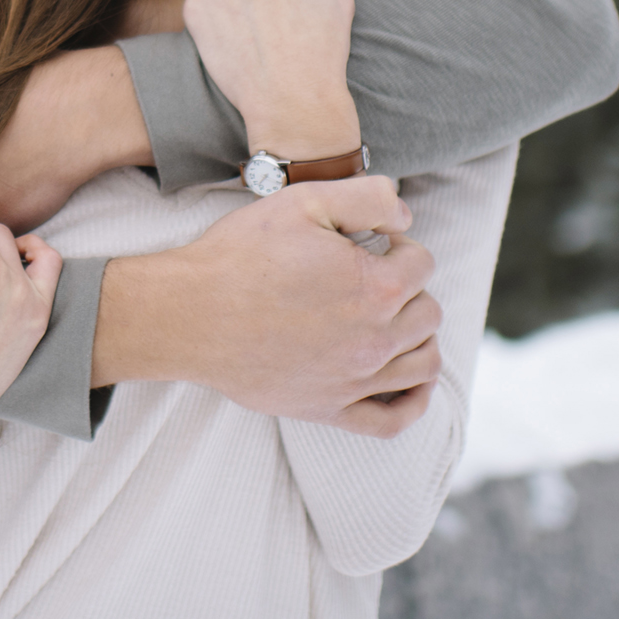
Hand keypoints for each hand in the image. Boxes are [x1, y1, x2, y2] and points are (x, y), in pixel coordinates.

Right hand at [95, 174, 440, 436]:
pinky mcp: (328, 409)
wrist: (189, 314)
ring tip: (394, 319)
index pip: (422, 263)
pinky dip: (414, 402)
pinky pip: (392, 421)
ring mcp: (353, 381)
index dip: (401, 246)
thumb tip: (406, 218)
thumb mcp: (304, 201)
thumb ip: (369, 197)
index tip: (374, 244)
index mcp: (375, 288)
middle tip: (376, 277)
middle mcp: (374, 340)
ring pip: (423, 366)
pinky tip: (407, 380)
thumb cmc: (241, 254)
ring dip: (419, 337)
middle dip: (411, 289)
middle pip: (428, 314)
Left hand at [182, 0, 360, 160]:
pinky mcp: (194, 8)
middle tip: (270, 24)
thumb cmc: (322, 52)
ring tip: (252, 38)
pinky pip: (201, 9)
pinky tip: (233, 46)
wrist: (290, 98)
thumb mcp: (342, 2)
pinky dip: (212, 24)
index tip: (289, 7)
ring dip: (232, 4)